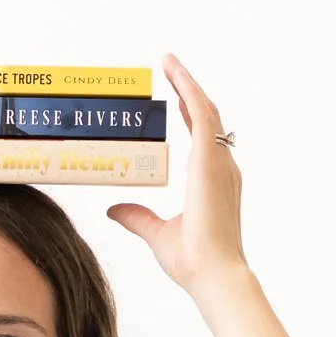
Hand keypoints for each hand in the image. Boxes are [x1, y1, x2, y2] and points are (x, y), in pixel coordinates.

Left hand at [106, 53, 248, 298]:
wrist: (212, 274)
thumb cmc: (195, 262)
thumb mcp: (158, 234)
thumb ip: (137, 217)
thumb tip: (114, 210)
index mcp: (214, 181)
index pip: (202, 138)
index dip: (188, 114)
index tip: (176, 99)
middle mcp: (221, 167)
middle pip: (206, 118)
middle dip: (188, 92)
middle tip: (171, 70)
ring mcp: (219, 162)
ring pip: (205, 110)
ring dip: (187, 84)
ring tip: (170, 62)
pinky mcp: (210, 159)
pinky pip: (201, 113)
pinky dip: (189, 89)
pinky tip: (175, 72)